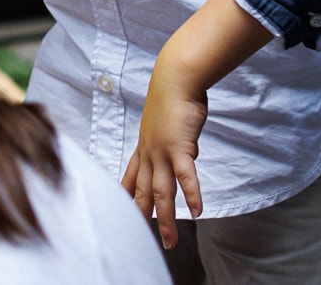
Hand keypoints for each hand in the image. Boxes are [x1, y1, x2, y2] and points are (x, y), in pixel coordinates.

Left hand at [121, 62, 208, 249]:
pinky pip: (185, 176)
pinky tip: (198, 212)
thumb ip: (176, 144)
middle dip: (143, 218)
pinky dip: (192, 194)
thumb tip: (189, 156)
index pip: (130, 178)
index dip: (126, 198)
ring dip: (166, 218)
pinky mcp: (180, 147)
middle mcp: (149, 153)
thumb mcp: (168, 125)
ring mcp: (162, 152)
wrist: (176, 78)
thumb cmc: (173, 97)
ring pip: (161, 192)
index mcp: (144, 148)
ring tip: (170, 241)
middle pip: (142, 192)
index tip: (122, 214)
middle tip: (143, 241)